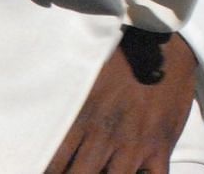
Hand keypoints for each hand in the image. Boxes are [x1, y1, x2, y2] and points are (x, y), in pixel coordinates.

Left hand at [46, 29, 198, 173]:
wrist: (163, 43)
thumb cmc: (120, 57)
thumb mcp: (87, 75)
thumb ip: (68, 104)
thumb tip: (40, 119)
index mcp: (84, 117)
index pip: (54, 162)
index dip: (50, 171)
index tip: (50, 169)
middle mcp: (106, 134)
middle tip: (76, 169)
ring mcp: (135, 143)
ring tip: (102, 170)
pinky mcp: (161, 146)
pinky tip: (134, 173)